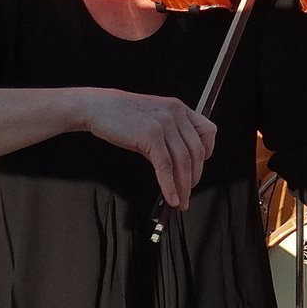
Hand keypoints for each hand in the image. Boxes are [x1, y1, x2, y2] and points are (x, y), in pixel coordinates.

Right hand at [80, 89, 215, 209]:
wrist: (98, 107)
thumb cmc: (122, 114)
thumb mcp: (154, 117)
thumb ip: (170, 135)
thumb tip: (178, 165)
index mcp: (179, 108)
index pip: (208, 132)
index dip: (208, 153)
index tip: (199, 168)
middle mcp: (175, 113)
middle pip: (197, 152)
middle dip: (194, 177)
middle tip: (188, 193)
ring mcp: (163, 124)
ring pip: (183, 162)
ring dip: (183, 186)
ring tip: (180, 201)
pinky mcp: (150, 136)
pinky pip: (165, 167)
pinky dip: (169, 185)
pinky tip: (169, 196)